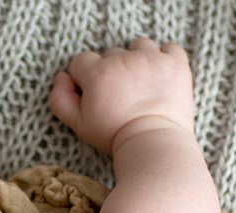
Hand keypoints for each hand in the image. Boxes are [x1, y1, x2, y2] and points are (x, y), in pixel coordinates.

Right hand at [49, 38, 194, 153]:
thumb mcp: (78, 124)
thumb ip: (61, 99)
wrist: (153, 144)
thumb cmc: (113, 136)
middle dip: (112, 70)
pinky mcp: (175, 63)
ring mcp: (151, 59)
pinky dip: (165, 58)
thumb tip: (62, 77)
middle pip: (111, 54)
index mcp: (97, 73)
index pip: (81, 60)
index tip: (96, 94)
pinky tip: (161, 75)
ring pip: (139, 46)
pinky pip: (169, 47)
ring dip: (138, 59)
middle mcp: (123, 60)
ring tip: (141, 83)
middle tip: (121, 95)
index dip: (85, 78)